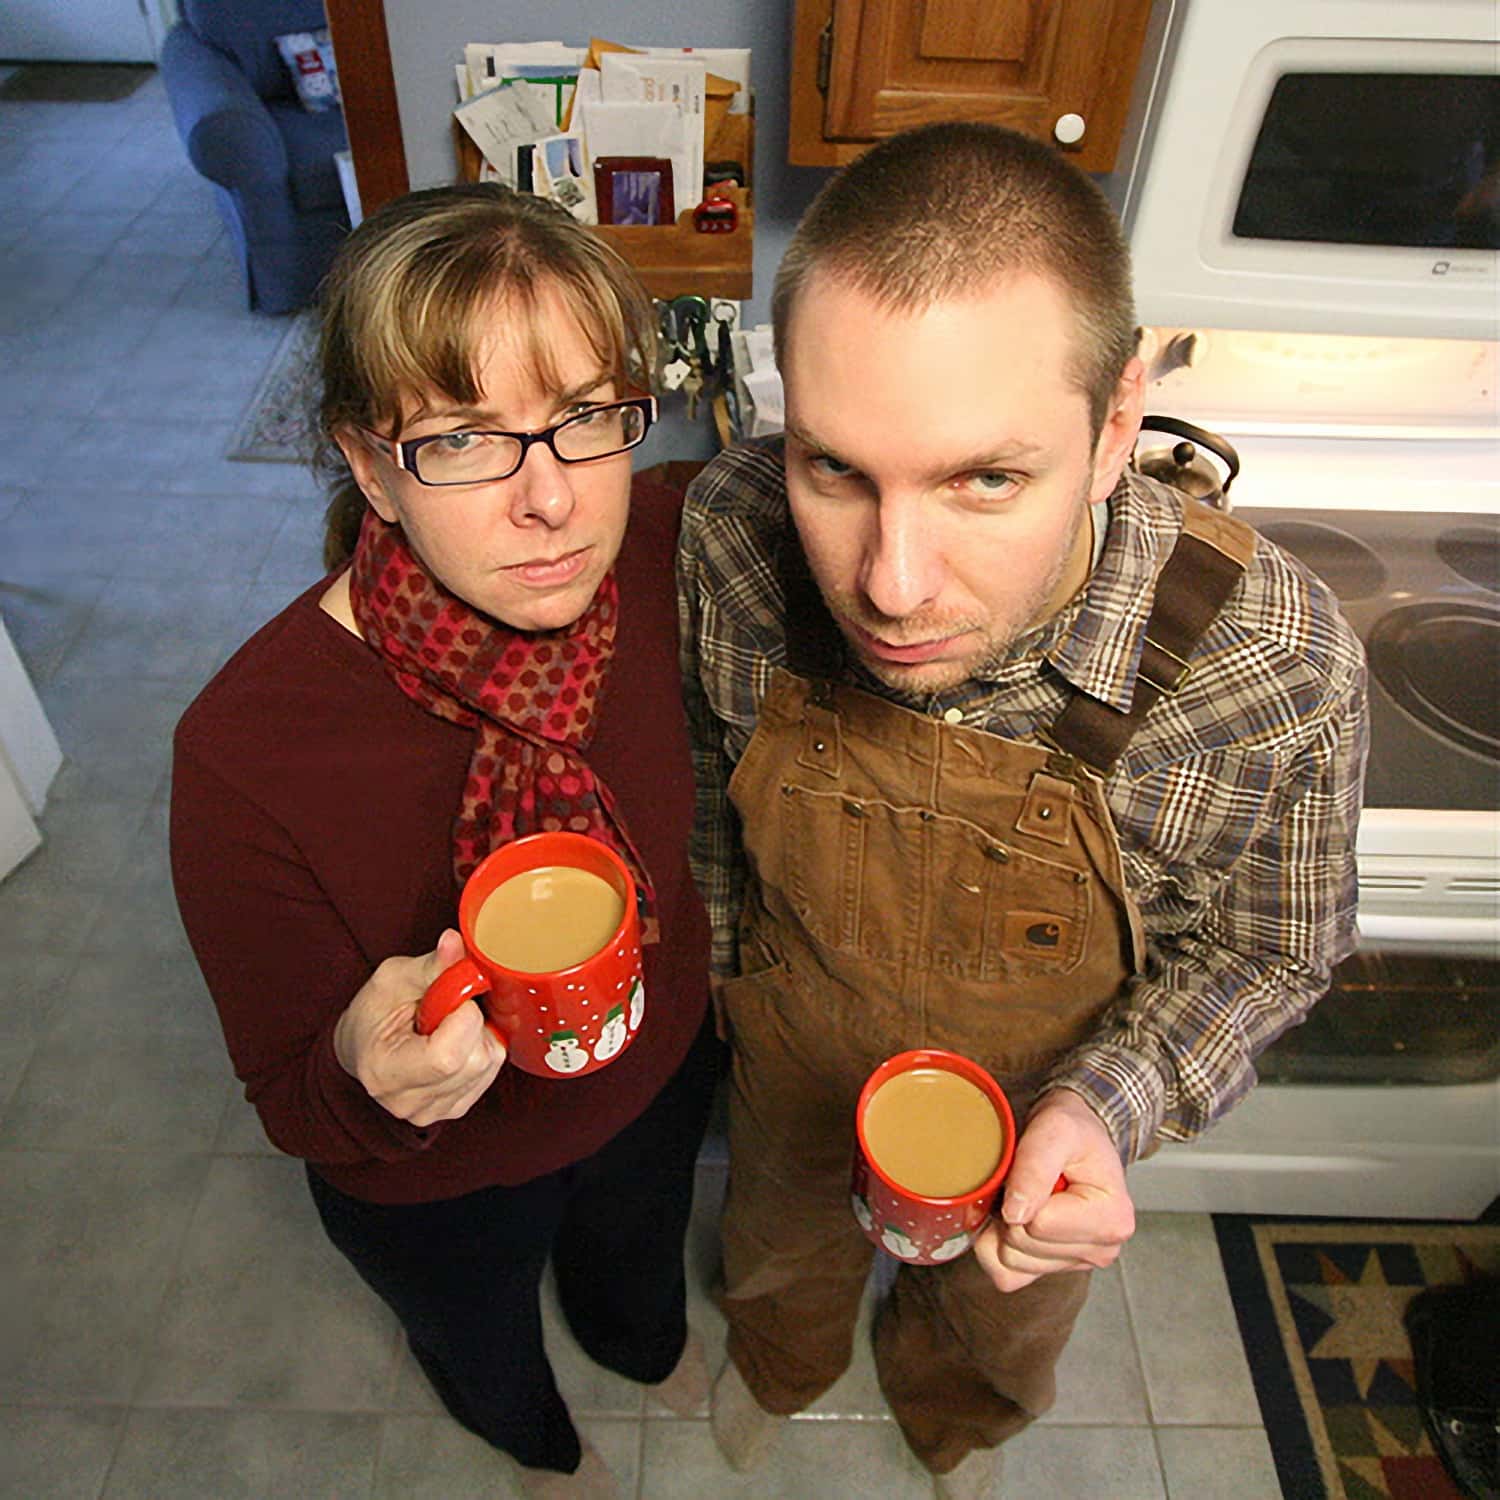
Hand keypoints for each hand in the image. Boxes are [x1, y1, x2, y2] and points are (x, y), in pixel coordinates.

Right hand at [333, 929, 505, 1125]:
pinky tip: (457, 1041)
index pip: (447, 1056)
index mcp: (385, 1073)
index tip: (450, 997)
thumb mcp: (392, 979)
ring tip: (447, 1025)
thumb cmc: (372, 1014)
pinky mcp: (454, 1108)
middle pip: (475, 1059)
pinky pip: (491, 1073)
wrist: (362, 1049)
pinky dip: (481, 1049)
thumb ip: (431, 965)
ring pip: (489, 1064)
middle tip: (446, 1009)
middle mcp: (409, 1102)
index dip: (461, 1017)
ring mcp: (433, 1110)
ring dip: (479, 1035)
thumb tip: (455, 943)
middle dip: (472, 1022)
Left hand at [971, 1089, 1135, 1292]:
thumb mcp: (1055, 1128)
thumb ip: (1035, 1167)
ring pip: (1010, 1263)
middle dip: (1011, 1210)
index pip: (1038, 1224)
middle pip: (1020, 1247)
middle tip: (1026, 1180)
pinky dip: (996, 1247)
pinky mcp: (1052, 1270)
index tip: (1034, 1168)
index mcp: (1112, 1220)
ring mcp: (1076, 1264)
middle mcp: (1101, 1250)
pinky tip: (1014, 1217)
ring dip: (1002, 1227)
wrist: (1076, 1134)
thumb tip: (1015, 1213)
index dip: (1021, 1192)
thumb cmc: (1073, 1129)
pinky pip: (1005, 1276)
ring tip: (1025, 1194)